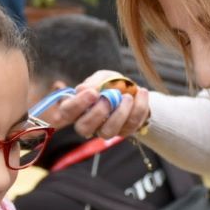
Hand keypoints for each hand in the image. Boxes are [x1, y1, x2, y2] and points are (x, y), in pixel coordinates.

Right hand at [37, 70, 151, 139]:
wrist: (133, 91)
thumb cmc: (111, 84)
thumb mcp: (103, 77)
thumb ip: (94, 82)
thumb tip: (83, 89)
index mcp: (77, 108)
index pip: (67, 112)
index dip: (78, 104)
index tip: (92, 93)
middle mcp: (87, 123)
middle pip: (84, 128)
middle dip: (97, 113)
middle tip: (108, 98)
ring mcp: (104, 131)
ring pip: (108, 132)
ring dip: (120, 113)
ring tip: (128, 96)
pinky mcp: (123, 132)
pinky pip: (131, 125)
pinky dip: (139, 107)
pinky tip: (141, 92)